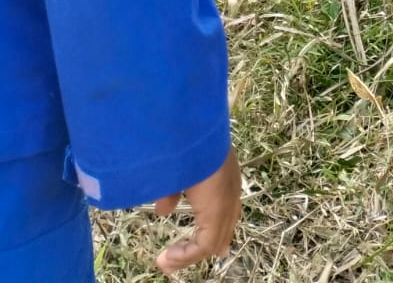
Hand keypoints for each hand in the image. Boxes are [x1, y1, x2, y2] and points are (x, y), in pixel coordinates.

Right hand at [154, 146, 241, 273]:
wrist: (194, 131)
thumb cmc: (184, 142)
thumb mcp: (178, 169)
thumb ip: (173, 191)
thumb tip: (162, 211)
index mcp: (225, 176)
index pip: (227, 208)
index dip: (217, 227)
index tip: (208, 245)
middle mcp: (230, 191)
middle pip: (223, 229)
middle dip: (206, 246)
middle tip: (188, 258)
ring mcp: (226, 204)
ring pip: (212, 241)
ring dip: (189, 254)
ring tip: (167, 261)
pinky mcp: (217, 214)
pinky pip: (204, 245)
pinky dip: (186, 255)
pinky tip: (167, 257)